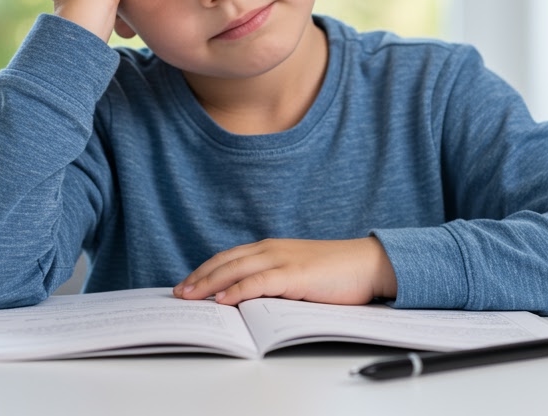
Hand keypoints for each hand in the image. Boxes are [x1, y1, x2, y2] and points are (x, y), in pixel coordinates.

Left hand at [173, 237, 397, 306]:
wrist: (369, 264)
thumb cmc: (337, 272)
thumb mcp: (298, 274)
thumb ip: (274, 281)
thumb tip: (247, 300)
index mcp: (271, 248)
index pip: (229, 257)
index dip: (205, 270)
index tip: (187, 283)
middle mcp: (272, 249)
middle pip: (226, 261)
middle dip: (199, 277)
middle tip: (178, 292)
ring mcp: (283, 260)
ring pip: (236, 269)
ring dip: (209, 283)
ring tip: (190, 296)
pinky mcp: (294, 274)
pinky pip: (259, 282)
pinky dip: (238, 290)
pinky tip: (223, 300)